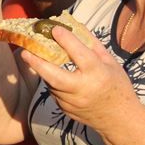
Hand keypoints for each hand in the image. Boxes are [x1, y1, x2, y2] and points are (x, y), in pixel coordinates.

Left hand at [19, 25, 138, 134]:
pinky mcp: (66, 110)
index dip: (66, 40)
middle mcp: (83, 90)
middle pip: (55, 76)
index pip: (79, 55)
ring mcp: (72, 103)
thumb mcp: (109, 61)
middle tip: (25, 51)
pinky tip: (52, 74)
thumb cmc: (117, 85)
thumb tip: (74, 25)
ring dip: (43, 70)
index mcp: (97, 74)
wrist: (120, 119)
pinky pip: (54, 92)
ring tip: (34, 56)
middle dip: (37, 63)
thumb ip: (91, 43)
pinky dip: (52, 82)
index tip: (54, 29)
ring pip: (51, 84)